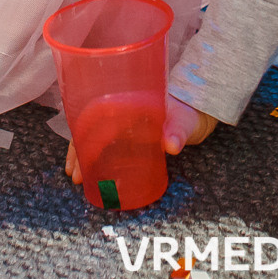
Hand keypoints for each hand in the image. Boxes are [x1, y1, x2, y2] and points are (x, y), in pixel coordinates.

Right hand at [63, 93, 218, 182]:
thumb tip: (171, 145)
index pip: (96, 116)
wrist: (203, 111)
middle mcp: (122, 111)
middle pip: (92, 128)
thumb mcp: (185, 121)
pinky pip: (109, 144)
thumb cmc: (192, 112)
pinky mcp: (132, 136)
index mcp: (129, 101)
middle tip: (75, 176)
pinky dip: (98, 157)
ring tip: (77, 177)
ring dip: (85, 155)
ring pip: (96, 137)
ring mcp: (126, 124)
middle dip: (80, 151)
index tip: (78, 157)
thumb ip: (178, 131)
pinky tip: (92, 171)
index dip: (84, 136)